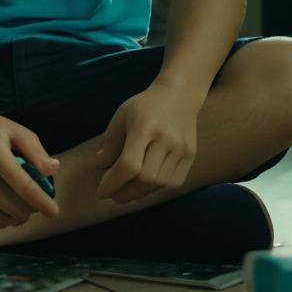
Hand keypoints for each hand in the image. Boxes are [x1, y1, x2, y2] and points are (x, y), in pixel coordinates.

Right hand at [0, 106, 59, 228]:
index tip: (54, 211)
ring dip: (14, 219)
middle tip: (40, 209)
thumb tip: (53, 170)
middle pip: (7, 202)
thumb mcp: (15, 130)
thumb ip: (35, 151)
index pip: (20, 182)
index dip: (39, 200)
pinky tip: (9, 214)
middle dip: (28, 211)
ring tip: (25, 213)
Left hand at [94, 80, 201, 203]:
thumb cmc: (144, 106)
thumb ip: (110, 143)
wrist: (179, 95)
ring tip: (125, 193)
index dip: (113, 183)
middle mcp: (165, 139)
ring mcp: (181, 148)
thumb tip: (101, 167)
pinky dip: (156, 189)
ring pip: (159, 183)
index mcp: (144, 126)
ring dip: (139, 193)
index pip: (129, 165)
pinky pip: (173, 182)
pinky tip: (144, 186)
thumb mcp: (121, 116)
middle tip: (112, 196)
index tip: (100, 192)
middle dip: (125, 192)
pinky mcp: (191, 155)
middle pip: (144, 178)